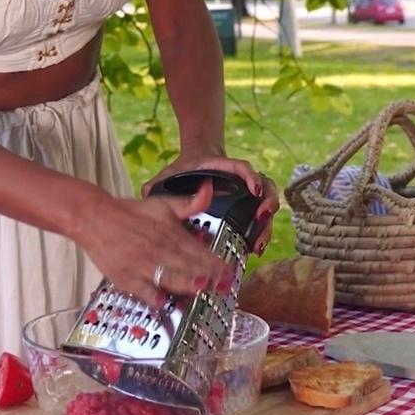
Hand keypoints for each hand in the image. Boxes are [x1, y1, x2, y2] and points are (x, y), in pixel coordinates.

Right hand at [72, 179, 235, 307]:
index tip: (230, 271)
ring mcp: (142, 265)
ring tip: (201, 288)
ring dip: (186, 283)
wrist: (94, 217)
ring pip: (169, 277)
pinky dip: (154, 297)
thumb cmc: (130, 213)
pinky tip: (165, 303)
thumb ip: (190, 203)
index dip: (216, 262)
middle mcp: (159, 249)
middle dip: (209, 277)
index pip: (199, 250)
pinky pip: (143, 291)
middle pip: (188, 266)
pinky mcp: (126, 278)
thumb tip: (210, 189)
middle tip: (224, 285)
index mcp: (170, 233)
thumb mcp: (163, 204)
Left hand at [141, 154, 279, 255]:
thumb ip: (159, 183)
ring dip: (266, 224)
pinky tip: (255, 248)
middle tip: (261, 218)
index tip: (254, 191)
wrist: (196, 166)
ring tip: (258, 243)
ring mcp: (247, 195)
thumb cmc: (184, 171)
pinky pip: (261, 220)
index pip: (242, 168)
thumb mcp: (170, 174)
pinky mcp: (246, 210)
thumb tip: (147, 192)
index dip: (252, 178)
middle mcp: (240, 180)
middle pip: (264, 189)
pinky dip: (262, 233)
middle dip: (266, 205)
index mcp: (222, 167)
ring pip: (267, 206)